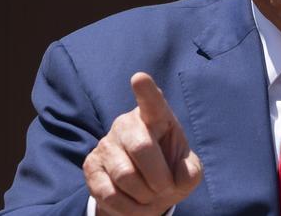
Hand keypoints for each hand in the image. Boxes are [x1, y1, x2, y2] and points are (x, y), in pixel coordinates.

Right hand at [83, 72, 202, 214]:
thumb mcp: (187, 171)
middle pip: (142, 147)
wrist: (144, 192)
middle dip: (159, 176)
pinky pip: (109, 193)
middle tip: (165, 188)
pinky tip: (134, 203)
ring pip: (125, 175)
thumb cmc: (169, 171)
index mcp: (156, 116)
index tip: (139, 78)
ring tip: (150, 195)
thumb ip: (190, 171)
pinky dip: (128, 207)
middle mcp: (127, 123)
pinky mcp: (90, 166)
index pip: (151, 101)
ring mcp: (106, 143)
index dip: (146, 90)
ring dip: (144, 195)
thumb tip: (181, 175)